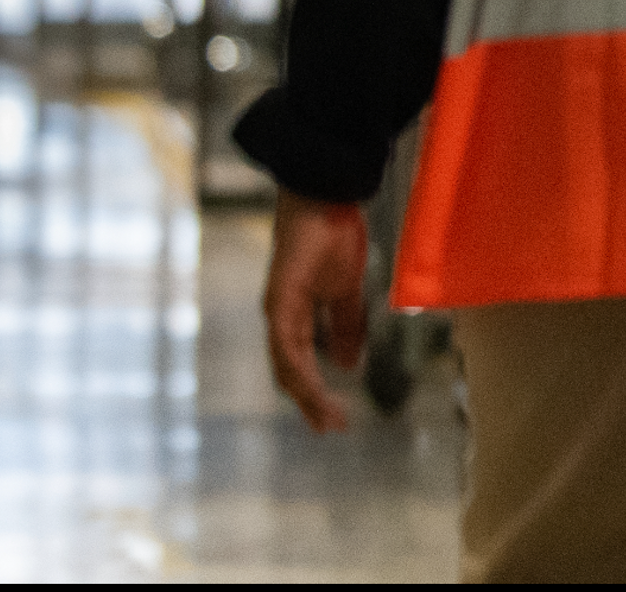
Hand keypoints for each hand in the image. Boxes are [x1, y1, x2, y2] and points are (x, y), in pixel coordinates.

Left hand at [263, 188, 367, 432]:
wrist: (326, 196)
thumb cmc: (334, 234)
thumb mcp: (346, 290)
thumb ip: (345, 325)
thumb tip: (347, 364)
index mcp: (294, 313)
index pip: (299, 362)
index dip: (314, 391)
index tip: (335, 418)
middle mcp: (280, 314)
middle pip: (289, 370)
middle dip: (309, 402)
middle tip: (330, 428)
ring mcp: (278, 306)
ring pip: (287, 363)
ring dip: (307, 393)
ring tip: (328, 418)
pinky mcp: (282, 297)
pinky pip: (288, 344)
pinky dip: (300, 369)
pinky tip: (315, 388)